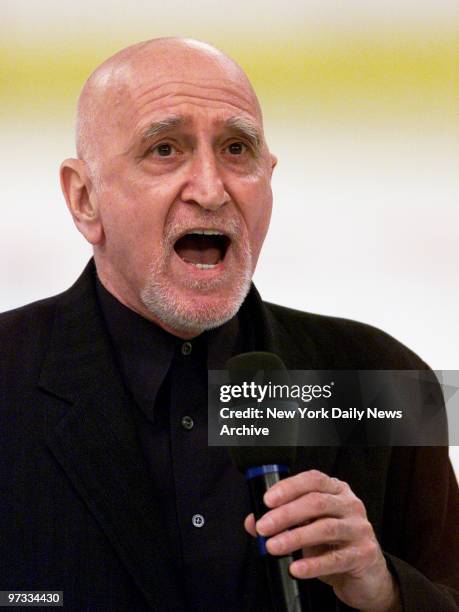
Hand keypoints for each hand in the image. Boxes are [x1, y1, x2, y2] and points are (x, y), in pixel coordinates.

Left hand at [244, 470, 400, 611]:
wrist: (366, 575)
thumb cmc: (333, 544)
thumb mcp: (307, 528)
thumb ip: (281, 521)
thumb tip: (252, 521)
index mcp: (336, 490)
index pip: (313, 479)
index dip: (289, 487)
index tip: (267, 500)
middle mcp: (350, 505)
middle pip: (317, 502)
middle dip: (286, 514)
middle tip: (263, 527)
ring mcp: (359, 529)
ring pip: (325, 528)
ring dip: (295, 537)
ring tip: (273, 546)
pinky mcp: (363, 554)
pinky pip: (336, 558)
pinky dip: (313, 564)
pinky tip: (296, 568)